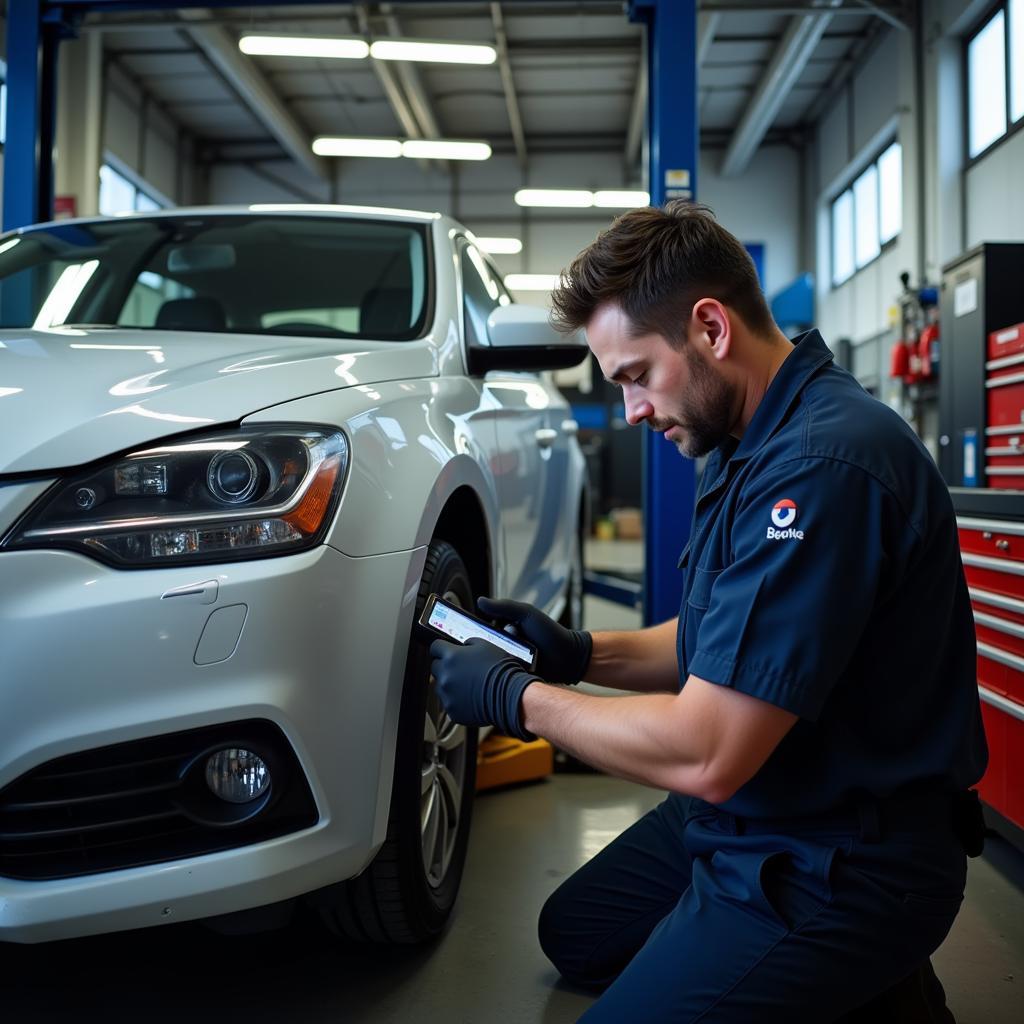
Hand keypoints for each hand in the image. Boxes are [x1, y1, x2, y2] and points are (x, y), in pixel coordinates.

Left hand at [429, 637, 538, 740]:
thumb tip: (463, 646)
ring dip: (451, 684)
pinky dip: (457, 699)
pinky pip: (450, 702)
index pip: (435, 647)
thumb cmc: (501, 671)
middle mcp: (445, 675)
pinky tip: (471, 696)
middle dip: (446, 666)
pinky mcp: (452, 709)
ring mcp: (447, 694)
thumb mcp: (485, 645)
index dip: (442, 648)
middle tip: (462, 669)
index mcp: (451, 656)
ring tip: (469, 684)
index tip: (446, 651)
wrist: (509, 696)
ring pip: (441, 686)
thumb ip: (468, 643)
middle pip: (436, 667)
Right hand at [477, 597, 591, 684]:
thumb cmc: (550, 633)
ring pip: (491, 660)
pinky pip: (500, 673)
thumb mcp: (527, 613)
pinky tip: (510, 668)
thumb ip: (504, 606)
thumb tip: (480, 601)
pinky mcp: (513, 674)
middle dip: (490, 645)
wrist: (569, 658)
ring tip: (511, 656)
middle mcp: (504, 643)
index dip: (479, 629)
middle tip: (504, 644)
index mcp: (505, 627)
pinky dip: (503, 671)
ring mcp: (508, 659)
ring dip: (498, 658)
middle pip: (485, 645)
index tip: (476, 631)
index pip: (483, 628)